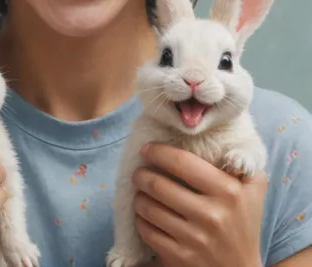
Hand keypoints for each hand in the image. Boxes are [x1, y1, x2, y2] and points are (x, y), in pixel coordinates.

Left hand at [132, 143, 266, 266]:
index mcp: (229, 191)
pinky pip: (148, 232)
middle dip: (142, 175)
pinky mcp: (180, 259)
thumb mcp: (253, 189)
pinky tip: (145, 215)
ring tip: (140, 192)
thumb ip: (243, 160)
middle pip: (159, 185)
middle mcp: (212, 215)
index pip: (182, 162)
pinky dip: (141, 220)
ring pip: (149, 208)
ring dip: (139, 197)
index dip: (158, 152)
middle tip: (139, 172)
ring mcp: (195, 239)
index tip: (147, 149)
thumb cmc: (244, 223)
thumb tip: (222, 138)